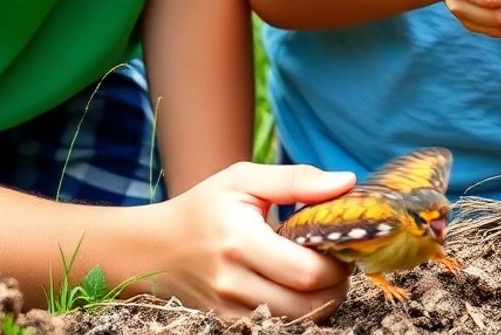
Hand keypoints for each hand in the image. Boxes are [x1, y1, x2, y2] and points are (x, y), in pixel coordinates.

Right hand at [145, 162, 356, 319]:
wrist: (153, 248)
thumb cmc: (204, 207)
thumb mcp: (245, 180)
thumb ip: (297, 180)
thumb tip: (346, 182)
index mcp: (240, 242)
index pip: (308, 271)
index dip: (338, 262)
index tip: (343, 244)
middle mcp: (232, 283)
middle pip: (308, 304)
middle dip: (337, 284)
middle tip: (339, 261)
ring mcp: (227, 310)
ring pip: (297, 321)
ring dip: (321, 301)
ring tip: (321, 274)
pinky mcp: (225, 323)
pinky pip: (277, 327)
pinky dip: (297, 311)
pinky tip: (296, 288)